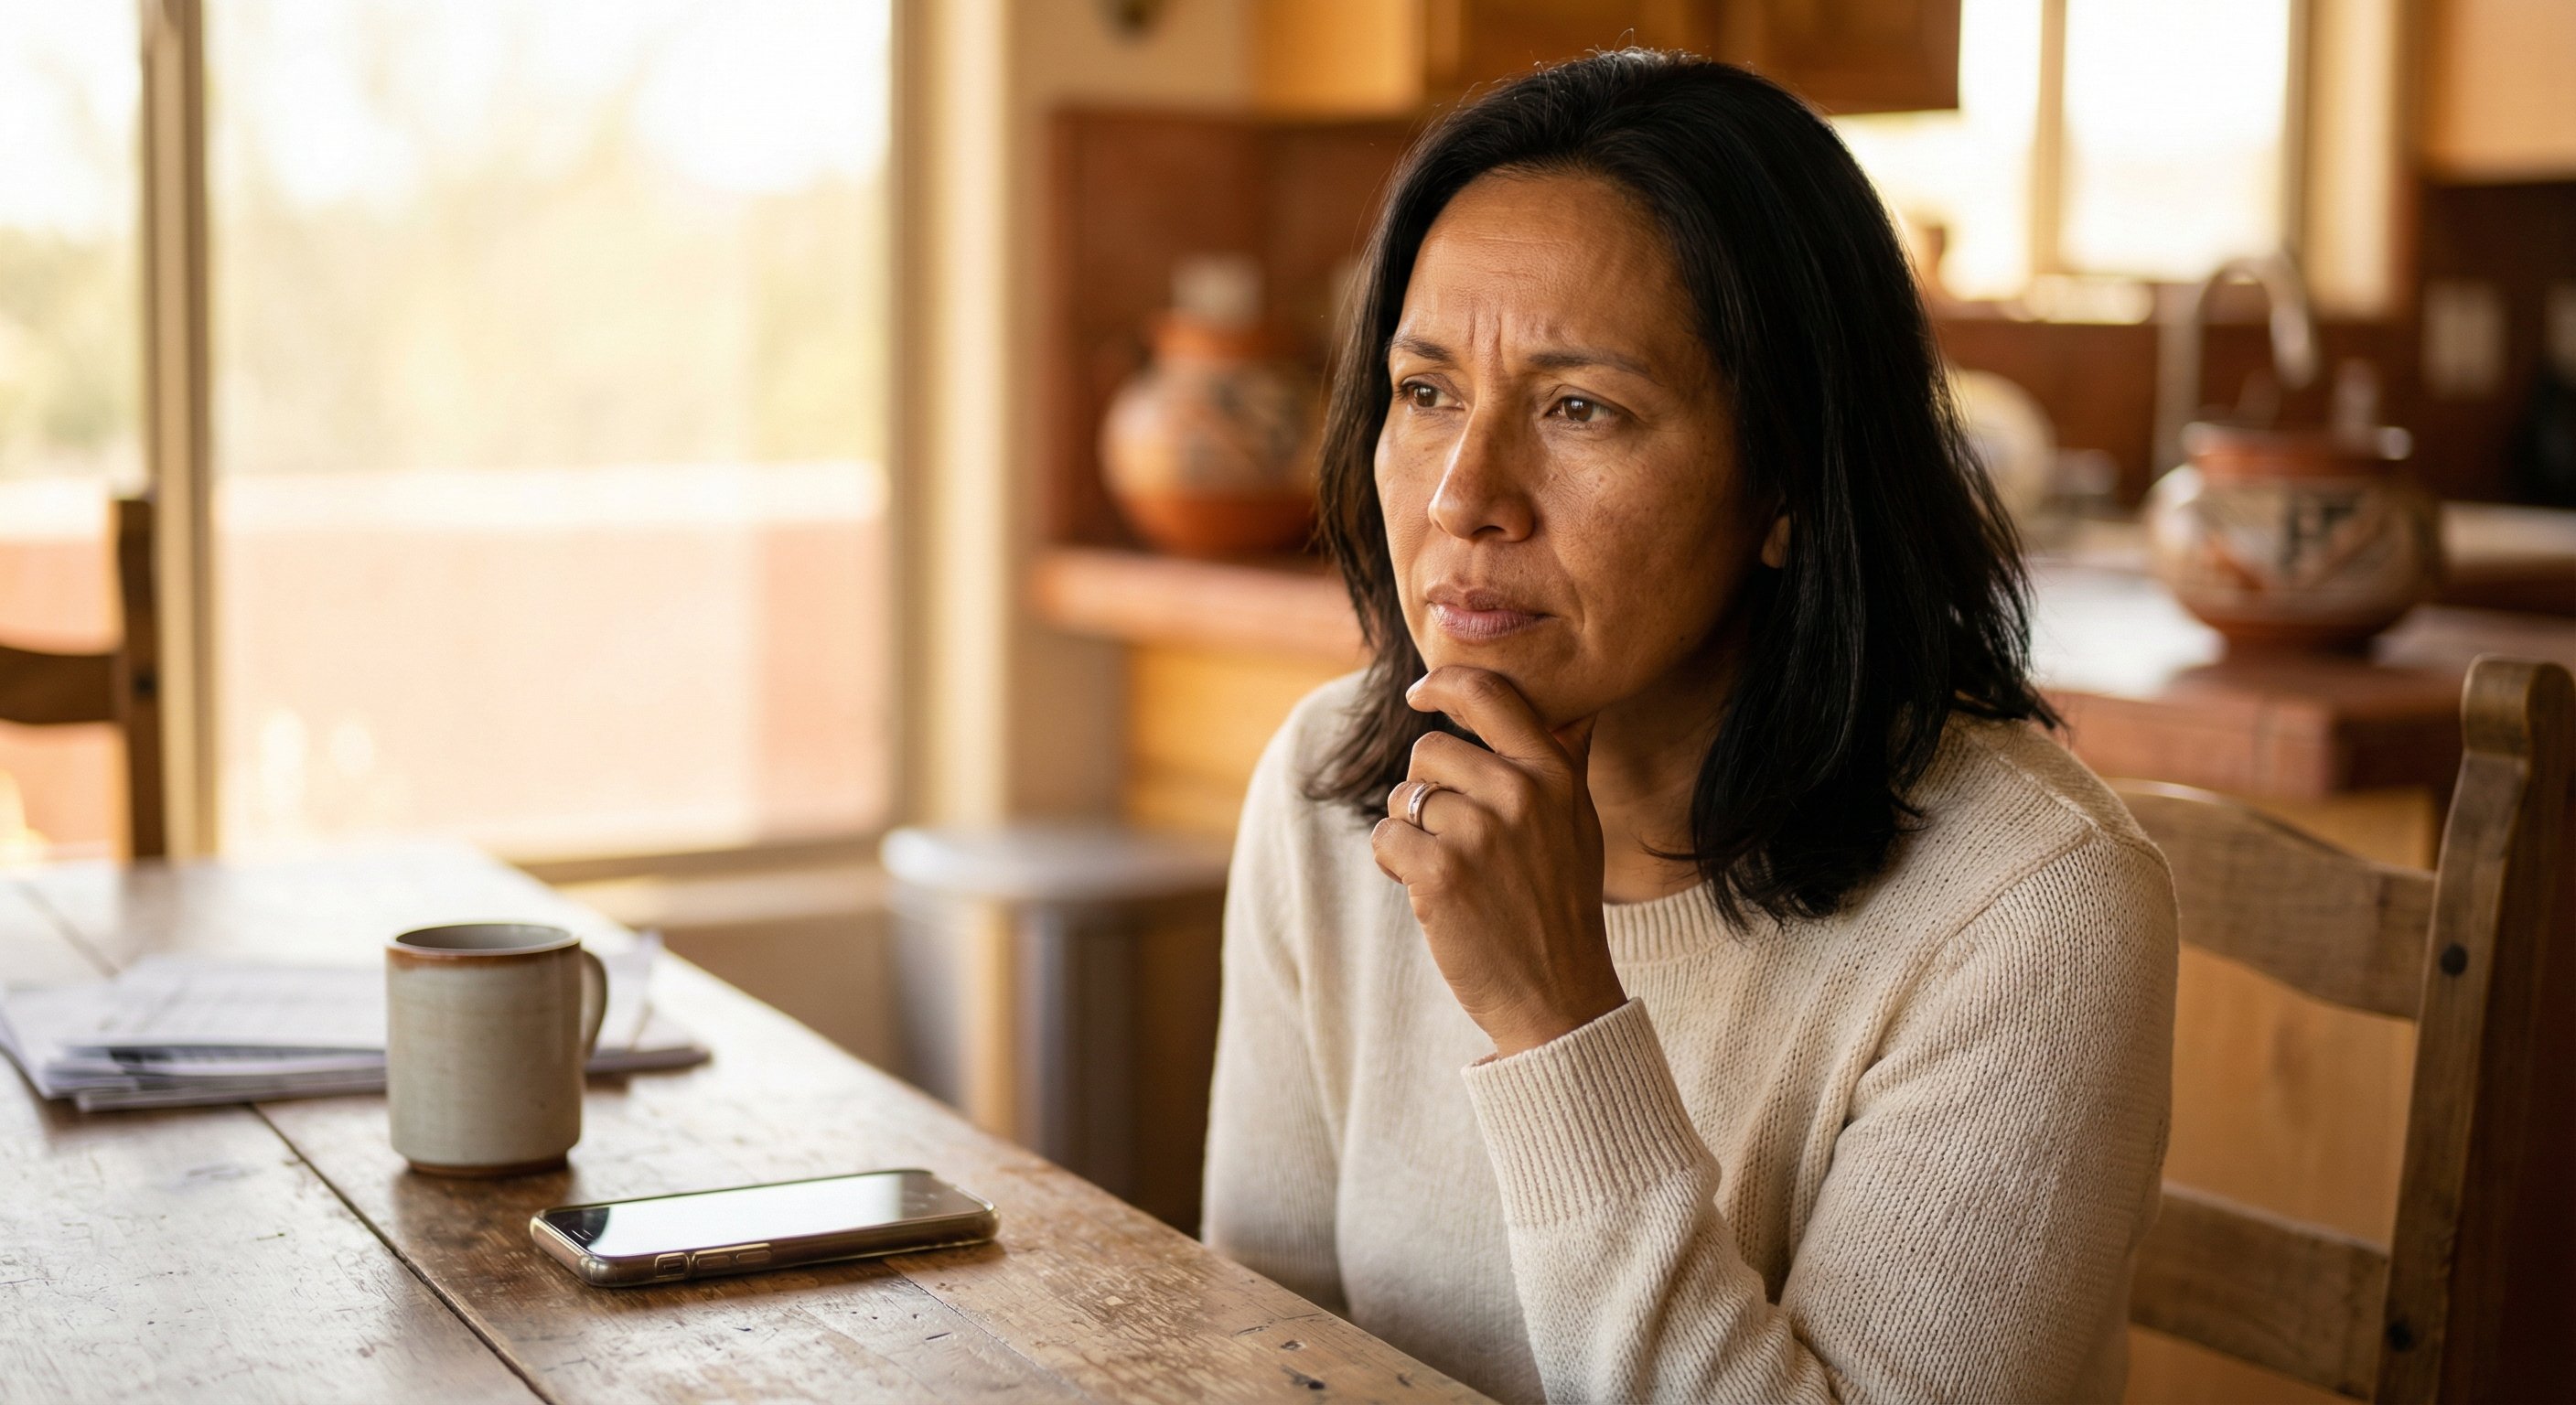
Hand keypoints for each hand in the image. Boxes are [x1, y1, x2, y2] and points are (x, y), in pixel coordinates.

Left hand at [1370, 665, 1627, 1056]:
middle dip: (1426, 790)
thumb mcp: (1579, 825)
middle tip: (1453, 837)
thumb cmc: (1561, 906)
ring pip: (1405, 796)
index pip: (1488, 693)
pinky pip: (1387, 836)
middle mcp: (1521, 793)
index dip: (1443, 684)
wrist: (1557, 996)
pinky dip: (1392, 861)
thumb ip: (1566, 762)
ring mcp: (1480, 833)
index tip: (1420, 694)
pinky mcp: (1440, 874)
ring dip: (1411, 830)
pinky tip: (1424, 888)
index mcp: (1554, 774)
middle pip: (1429, 751)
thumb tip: (1570, 709)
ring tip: (1448, 868)